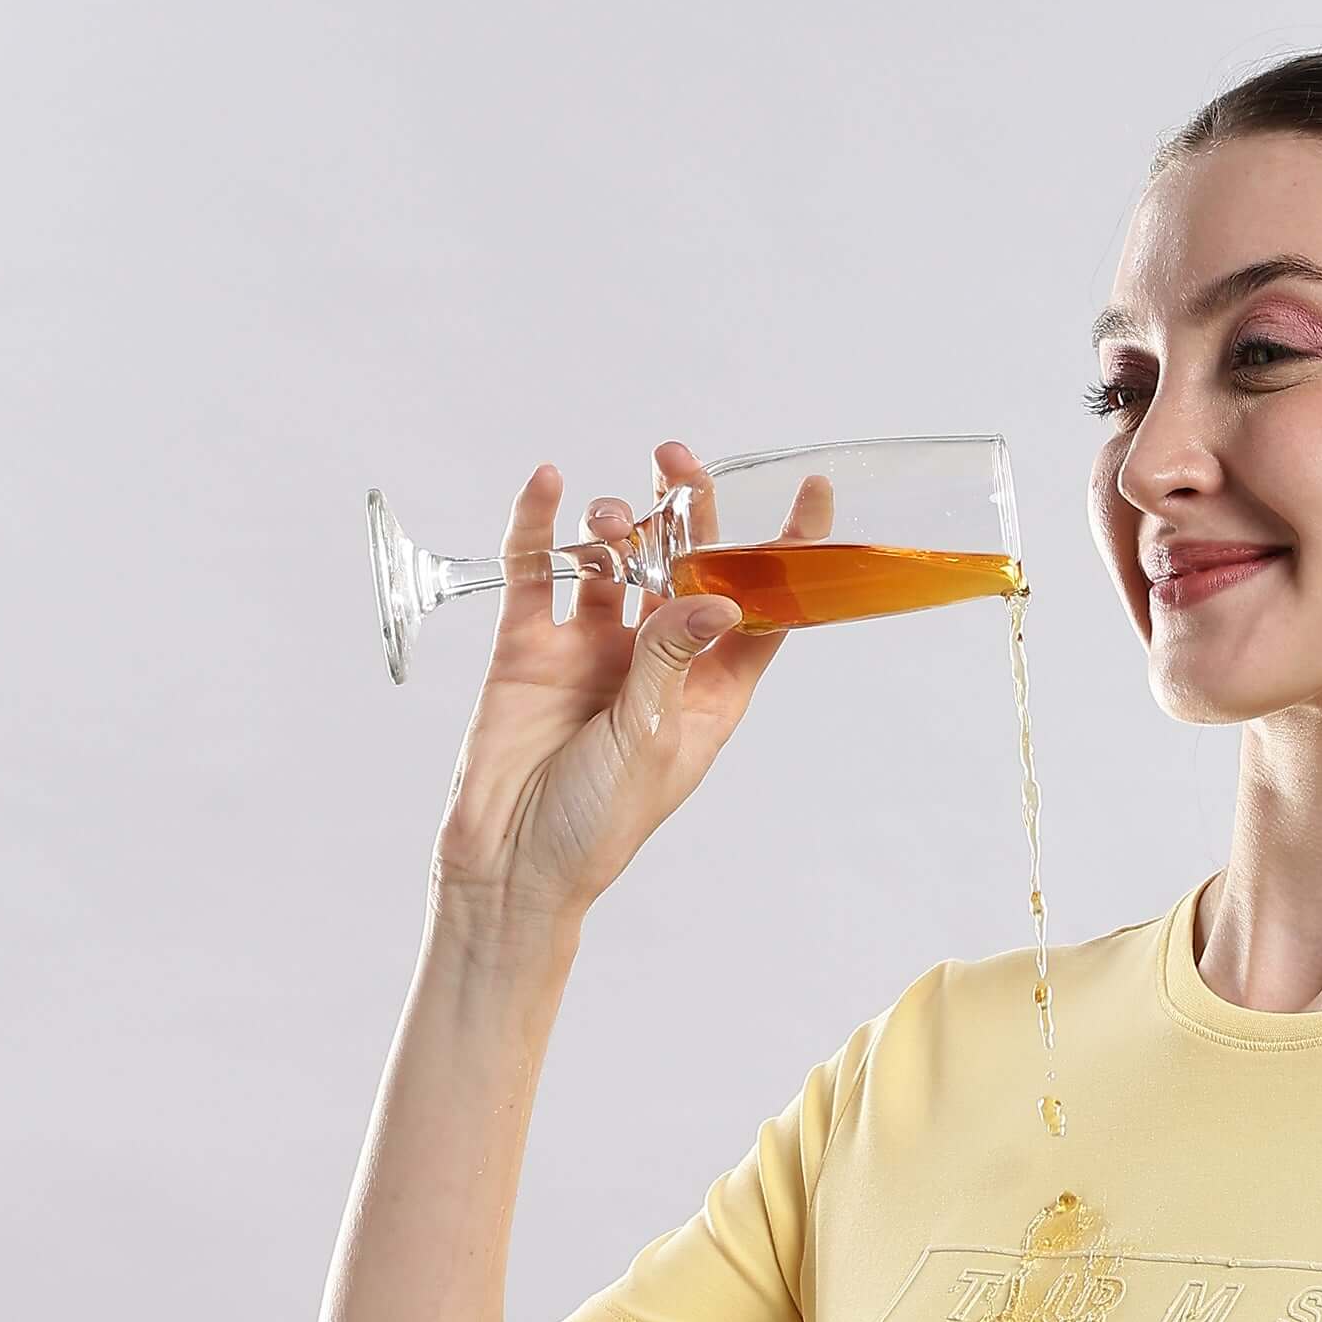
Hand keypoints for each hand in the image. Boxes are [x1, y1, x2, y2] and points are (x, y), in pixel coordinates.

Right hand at [427, 440, 833, 934]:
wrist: (510, 860)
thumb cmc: (597, 822)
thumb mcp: (651, 739)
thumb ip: (673, 660)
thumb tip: (717, 597)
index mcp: (707, 693)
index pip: (760, 612)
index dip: (785, 554)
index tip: (811, 491)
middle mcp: (654, 662)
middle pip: (682, 568)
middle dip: (685, 512)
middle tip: (678, 461)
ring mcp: (591, 649)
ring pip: (612, 562)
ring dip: (616, 527)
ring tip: (611, 521)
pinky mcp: (530, 645)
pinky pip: (536, 571)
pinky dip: (539, 526)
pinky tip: (549, 483)